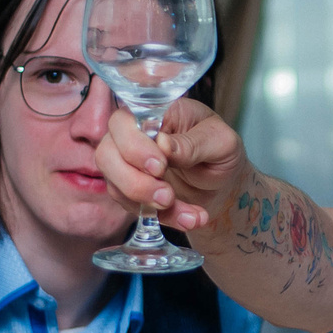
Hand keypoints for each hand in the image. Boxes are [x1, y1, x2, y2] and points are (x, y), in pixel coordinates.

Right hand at [95, 100, 249, 238]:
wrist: (225, 184)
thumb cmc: (221, 152)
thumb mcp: (221, 143)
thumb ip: (194, 143)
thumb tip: (163, 144)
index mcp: (155, 113)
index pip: (123, 121)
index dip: (134, 146)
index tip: (160, 167)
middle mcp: (132, 136)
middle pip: (107, 154)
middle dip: (135, 181)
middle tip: (168, 195)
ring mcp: (127, 164)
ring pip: (114, 184)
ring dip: (148, 203)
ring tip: (187, 213)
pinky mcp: (130, 191)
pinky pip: (132, 207)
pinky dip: (162, 218)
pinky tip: (190, 219)